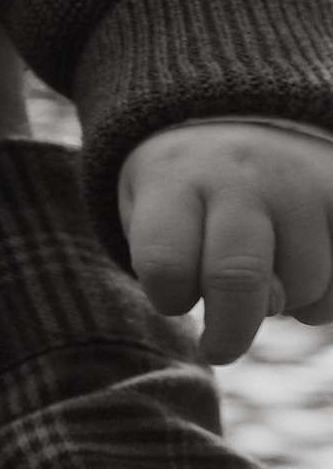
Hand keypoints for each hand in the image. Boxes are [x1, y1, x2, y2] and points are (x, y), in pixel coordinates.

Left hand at [118, 119, 332, 364]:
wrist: (239, 121)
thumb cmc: (186, 193)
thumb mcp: (153, 215)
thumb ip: (183, 266)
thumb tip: (272, 303)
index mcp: (174, 179)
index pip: (166, 264)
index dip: (168, 299)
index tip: (173, 299)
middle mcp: (241, 175)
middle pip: (238, 279)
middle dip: (230, 332)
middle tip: (220, 346)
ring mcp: (302, 182)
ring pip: (306, 287)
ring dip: (287, 303)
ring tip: (269, 271)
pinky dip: (329, 295)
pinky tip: (308, 269)